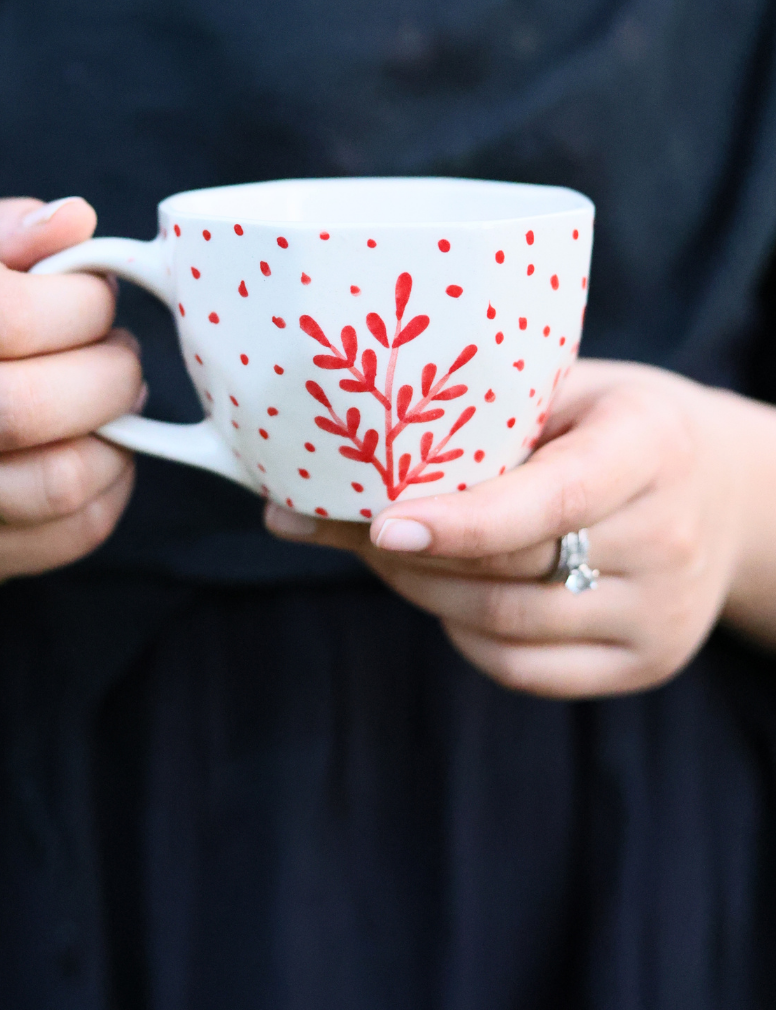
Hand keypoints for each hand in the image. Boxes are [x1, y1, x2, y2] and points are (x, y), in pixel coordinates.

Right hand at [0, 197, 142, 585]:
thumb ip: (15, 231)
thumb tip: (74, 219)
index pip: (1, 315)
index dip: (81, 306)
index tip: (100, 301)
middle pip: (24, 407)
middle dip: (109, 377)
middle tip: (123, 357)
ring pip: (55, 483)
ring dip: (118, 439)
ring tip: (114, 406)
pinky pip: (71, 533)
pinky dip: (112, 489)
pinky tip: (100, 451)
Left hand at [264, 359, 775, 697]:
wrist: (729, 492)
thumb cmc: (618, 422)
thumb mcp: (575, 388)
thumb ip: (490, 413)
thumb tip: (345, 435)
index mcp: (651, 447)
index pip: (550, 500)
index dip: (460, 519)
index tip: (381, 523)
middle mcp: (668, 538)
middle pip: (511, 570)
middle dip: (405, 553)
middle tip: (331, 522)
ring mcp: (663, 614)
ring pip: (505, 625)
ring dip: (420, 592)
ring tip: (376, 552)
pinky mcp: (648, 664)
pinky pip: (524, 671)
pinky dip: (462, 635)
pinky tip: (439, 592)